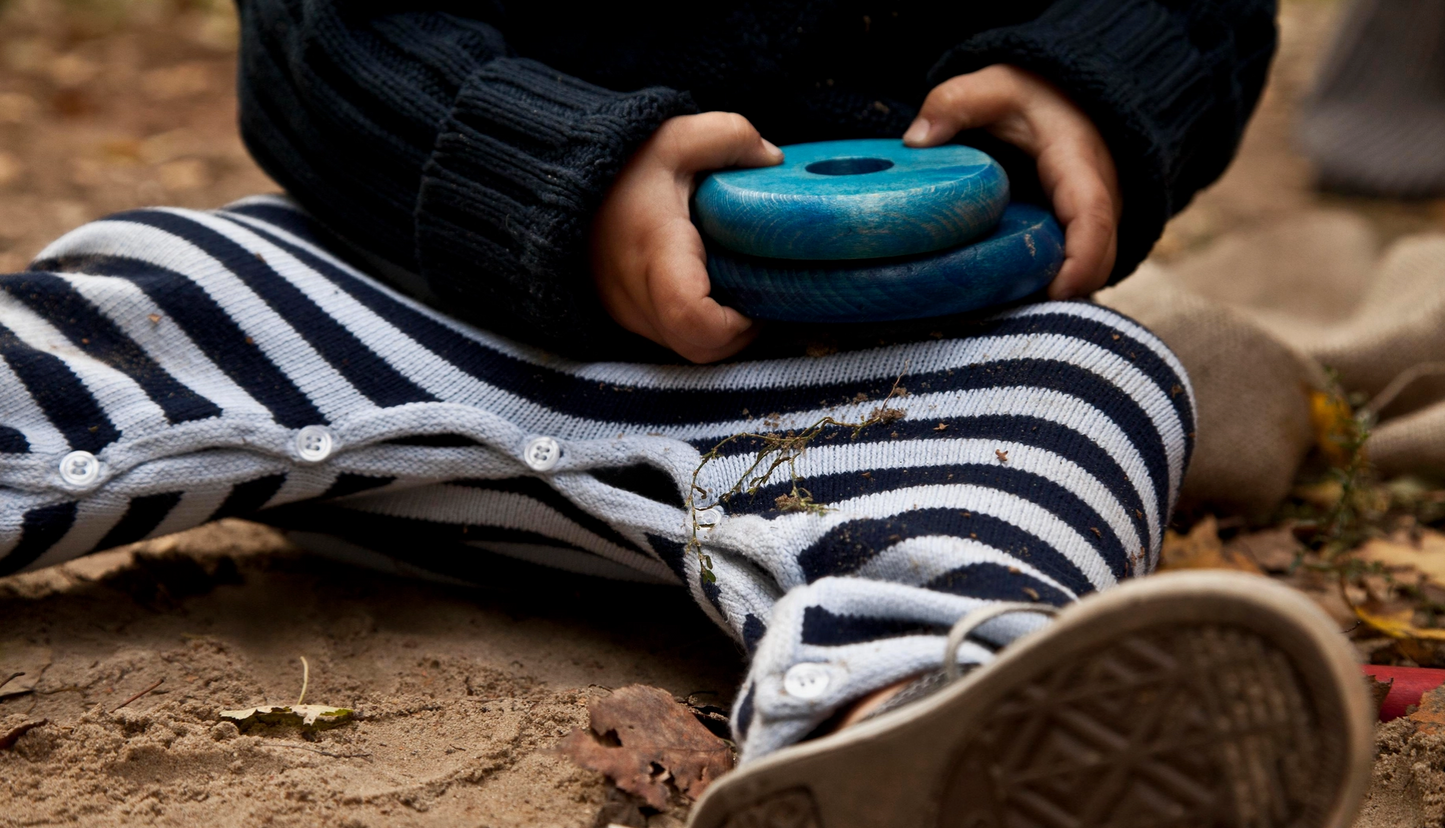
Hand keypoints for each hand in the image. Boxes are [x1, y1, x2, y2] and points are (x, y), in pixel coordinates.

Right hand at [590, 112, 782, 362]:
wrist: (557, 184)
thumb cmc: (622, 164)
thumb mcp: (677, 138)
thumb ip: (731, 137)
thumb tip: (775, 162)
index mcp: (655, 253)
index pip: (692, 318)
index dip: (737, 321)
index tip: (759, 290)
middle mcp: (637, 297)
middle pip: (702, 349)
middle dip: (743, 331)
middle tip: (764, 289)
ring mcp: (628, 314)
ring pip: (690, 351)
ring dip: (725, 331)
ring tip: (743, 285)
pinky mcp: (627, 319)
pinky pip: (675, 339)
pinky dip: (703, 326)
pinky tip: (717, 288)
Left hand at [904, 65, 1120, 298]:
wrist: (1070, 97)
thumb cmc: (1033, 95)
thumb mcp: (994, 86)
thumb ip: (954, 103)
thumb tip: (914, 140)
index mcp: (1079, 164)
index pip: (1093, 216)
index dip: (1081, 259)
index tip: (1054, 291)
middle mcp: (1102, 197)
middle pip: (1100, 259)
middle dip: (1066, 292)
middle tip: (1008, 310)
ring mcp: (1099, 219)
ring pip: (1094, 270)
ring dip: (1057, 293)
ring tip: (1003, 306)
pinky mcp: (1085, 233)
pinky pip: (1079, 268)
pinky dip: (1052, 284)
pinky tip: (1009, 294)